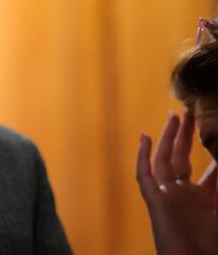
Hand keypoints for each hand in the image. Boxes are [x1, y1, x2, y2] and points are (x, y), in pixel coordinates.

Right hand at [136, 111, 217, 254]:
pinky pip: (145, 175)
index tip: (216, 129)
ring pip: (166, 160)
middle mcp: (184, 193)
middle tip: (191, 111)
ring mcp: (168, 196)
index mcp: (205, 198)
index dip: (214, 149)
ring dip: (168, 138)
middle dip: (188, 135)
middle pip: (184, 156)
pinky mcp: (154, 201)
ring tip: (173, 116)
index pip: (211, 167)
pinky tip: (143, 137)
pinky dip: (142, 156)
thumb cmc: (212, 247)